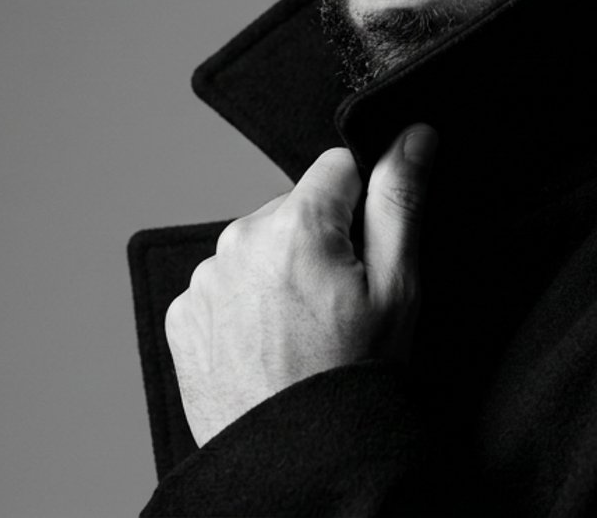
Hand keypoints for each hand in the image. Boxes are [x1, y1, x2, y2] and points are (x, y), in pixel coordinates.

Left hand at [167, 123, 435, 444]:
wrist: (293, 460)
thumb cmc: (348, 381)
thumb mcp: (397, 287)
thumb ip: (400, 199)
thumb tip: (412, 135)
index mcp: (295, 225)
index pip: (337, 167)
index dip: (363, 205)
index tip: (365, 255)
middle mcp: (238, 241)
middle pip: (296, 210)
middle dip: (319, 242)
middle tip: (339, 306)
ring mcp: (204, 281)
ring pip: (259, 248)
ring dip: (281, 273)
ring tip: (304, 333)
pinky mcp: (183, 315)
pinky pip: (225, 287)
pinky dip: (247, 306)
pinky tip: (271, 345)